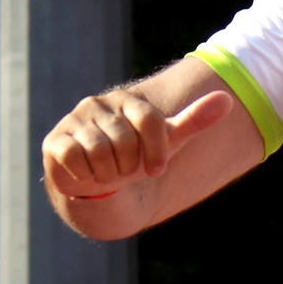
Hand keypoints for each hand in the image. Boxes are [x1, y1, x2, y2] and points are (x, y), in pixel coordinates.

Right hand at [43, 87, 235, 200]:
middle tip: (123, 169)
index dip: (156, 152)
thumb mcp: (167, 141)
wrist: (96, 183)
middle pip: (125, 142)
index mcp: (126, 101)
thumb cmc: (135, 159)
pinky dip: (85, 174)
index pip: (150, 122)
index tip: (156, 169)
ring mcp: (74, 121)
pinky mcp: (54, 141)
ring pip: (101, 153)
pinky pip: (75, 159)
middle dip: (129, 166)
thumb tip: (228, 100)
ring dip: (108, 173)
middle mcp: (97, 105)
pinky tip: (86, 173)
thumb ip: (195, 121)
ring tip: (106, 172)